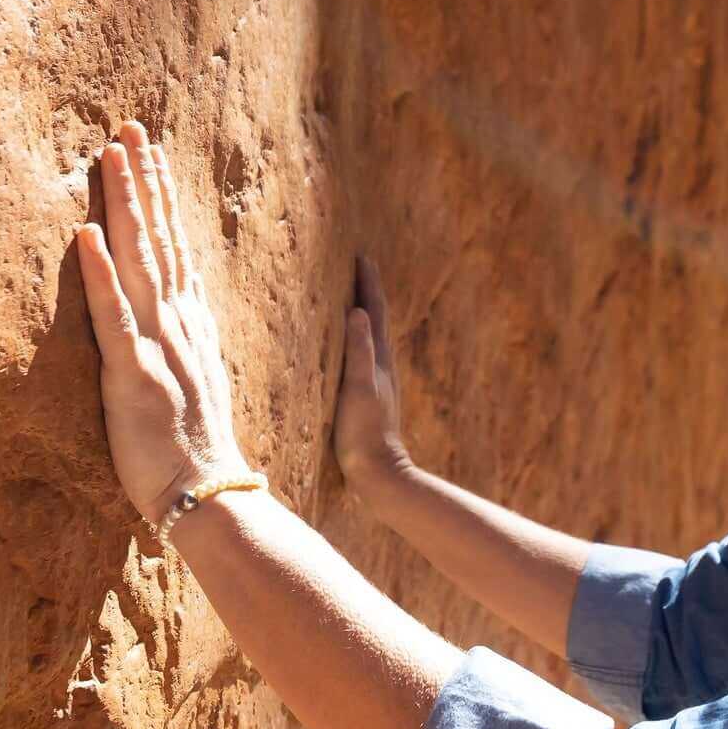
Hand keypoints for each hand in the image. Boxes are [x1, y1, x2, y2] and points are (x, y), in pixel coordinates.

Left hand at [74, 122, 251, 524]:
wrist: (208, 493)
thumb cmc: (196, 446)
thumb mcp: (199, 376)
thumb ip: (188, 333)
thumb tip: (185, 292)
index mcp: (191, 323)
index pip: (175, 244)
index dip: (163, 195)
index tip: (151, 150)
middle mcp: (179, 323)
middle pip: (160, 237)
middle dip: (145, 179)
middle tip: (129, 126)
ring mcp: (158, 344)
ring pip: (140, 260)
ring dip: (127, 204)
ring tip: (111, 156)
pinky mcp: (133, 374)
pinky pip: (114, 315)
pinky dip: (100, 272)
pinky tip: (88, 232)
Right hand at [333, 252, 411, 492]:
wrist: (378, 471)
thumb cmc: (365, 431)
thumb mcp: (359, 388)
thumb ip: (359, 351)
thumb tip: (357, 311)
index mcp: (379, 359)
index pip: (374, 311)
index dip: (368, 283)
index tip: (362, 256)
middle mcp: (381, 366)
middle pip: (375, 319)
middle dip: (366, 291)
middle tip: (357, 266)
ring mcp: (375, 381)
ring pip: (370, 337)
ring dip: (362, 313)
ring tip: (351, 297)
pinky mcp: (366, 396)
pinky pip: (361, 357)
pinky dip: (354, 341)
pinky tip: (346, 349)